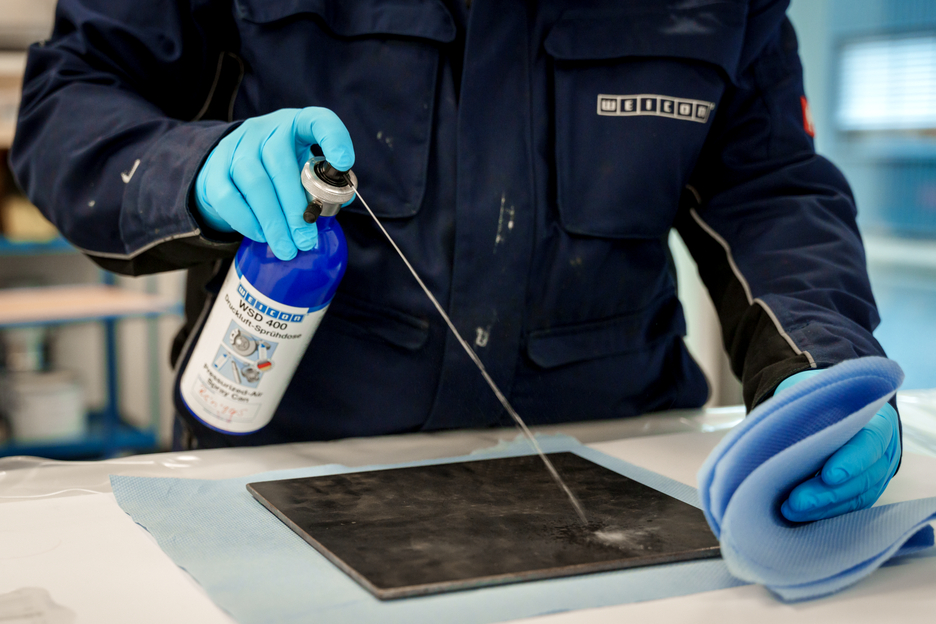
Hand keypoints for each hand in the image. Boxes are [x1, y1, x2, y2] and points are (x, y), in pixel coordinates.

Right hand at [195, 107, 353, 259]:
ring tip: (287, 249)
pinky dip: (246, 220)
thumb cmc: (281, 169)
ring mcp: (236, 147)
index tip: (344, 164)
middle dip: (295, 209)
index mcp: (295, 125)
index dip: (333, 139)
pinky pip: (227, 197)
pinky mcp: (214, 169)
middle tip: (307, 240)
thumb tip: (341, 201)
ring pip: (254, 183)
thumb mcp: (303, 165)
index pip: (316, 120)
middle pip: (280, 165)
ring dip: (273, 221)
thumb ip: (322, 181)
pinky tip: (261, 236)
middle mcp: (264, 130)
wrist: (231, 165)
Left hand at [776, 370, 900, 521]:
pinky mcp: (865, 490)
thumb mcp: (815, 396)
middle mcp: (884, 450)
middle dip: (828, 493)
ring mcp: (877, 473)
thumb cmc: (819, 401)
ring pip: (857, 497)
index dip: (852, 461)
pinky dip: (826, 513)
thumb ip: (807, 411)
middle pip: (863, 477)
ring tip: (791, 511)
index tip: (829, 475)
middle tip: (796, 502)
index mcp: (879, 421)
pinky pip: (850, 507)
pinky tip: (802, 516)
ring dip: (824, 508)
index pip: (870, 442)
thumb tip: (775, 432)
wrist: (828, 409)